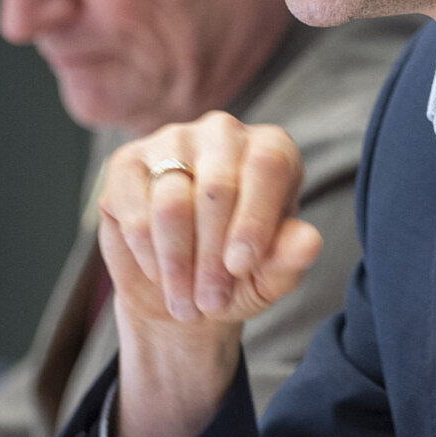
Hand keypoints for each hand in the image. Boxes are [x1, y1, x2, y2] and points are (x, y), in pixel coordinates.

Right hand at [96, 112, 321, 436]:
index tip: (241, 267)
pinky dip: (147, 254)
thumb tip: (309, 242)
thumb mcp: (270, 276)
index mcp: (271, 148)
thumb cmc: (236, 276)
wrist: (180, 290)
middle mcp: (223, 133)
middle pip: (218, 188)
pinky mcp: (126, 163)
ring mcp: (171, 141)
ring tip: (187, 303)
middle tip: (212, 302)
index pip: (267, 166)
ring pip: (172, 204)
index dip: (254, 220)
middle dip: (213, 257)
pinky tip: (158, 274)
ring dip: (178, 264)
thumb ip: (289, 257)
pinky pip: (134, 210)